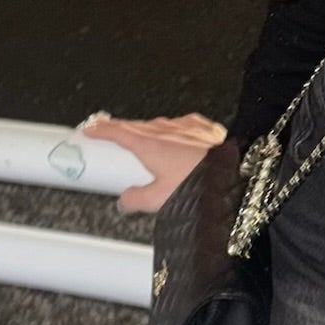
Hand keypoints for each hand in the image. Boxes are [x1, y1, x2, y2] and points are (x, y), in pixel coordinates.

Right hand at [76, 111, 226, 213]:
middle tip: (107, 134)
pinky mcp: (203, 127)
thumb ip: (136, 199)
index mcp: (150, 144)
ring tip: (139, 140)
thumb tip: (124, 200)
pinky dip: (170, 129)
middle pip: (135, 125)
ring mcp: (185, 126)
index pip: (117, 131)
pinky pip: (180, 123)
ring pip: (157, 123)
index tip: (88, 129)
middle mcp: (165, 130)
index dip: (100, 129)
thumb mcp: (160, 201)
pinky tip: (174, 135)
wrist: (235, 174)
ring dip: (145, 130)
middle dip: (119, 129)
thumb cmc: (199, 186)